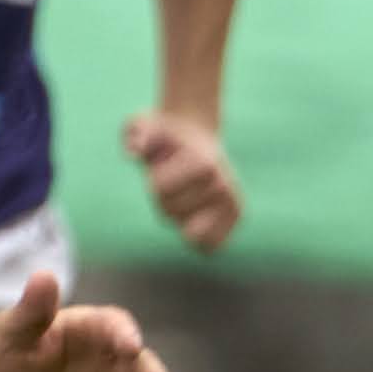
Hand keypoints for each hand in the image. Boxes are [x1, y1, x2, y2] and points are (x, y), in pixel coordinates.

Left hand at [123, 107, 241, 253]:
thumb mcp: (144, 125)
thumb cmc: (164, 134)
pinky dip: (197, 240)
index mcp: (204, 164)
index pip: (159, 191)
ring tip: (185, 193)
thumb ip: (136, 132)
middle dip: (163, 200)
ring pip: (188, 235)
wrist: (195, 135)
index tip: (163, 165)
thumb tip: (135, 151)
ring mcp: (233, 200)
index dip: (153, 181)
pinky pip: (211, 246)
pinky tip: (194, 218)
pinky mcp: (237, 214)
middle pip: (170, 213)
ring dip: (178, 218)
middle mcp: (224, 184)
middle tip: (174, 179)